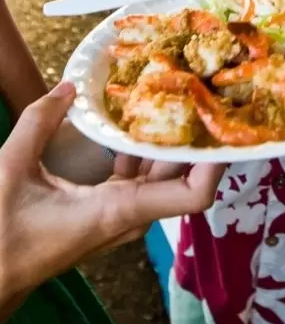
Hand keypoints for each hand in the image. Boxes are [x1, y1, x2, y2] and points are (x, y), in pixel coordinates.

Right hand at [0, 82, 224, 310]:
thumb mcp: (11, 171)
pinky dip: (144, 151)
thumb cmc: (2, 236)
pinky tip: (134, 123)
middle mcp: (132, 215)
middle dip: (196, 135)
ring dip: (170, 139)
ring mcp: (124, 215)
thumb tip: (68, 87)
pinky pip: (143, 177)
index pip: (193, 195)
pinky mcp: (112, 210)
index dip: (216, 164)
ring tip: (176, 96)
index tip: (224, 126)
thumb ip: (38, 123)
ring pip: (163, 174)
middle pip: (183, 174)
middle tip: (203, 91)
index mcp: (120, 210)